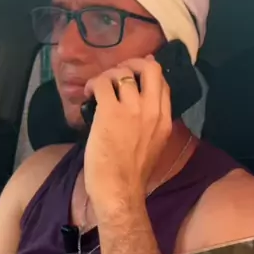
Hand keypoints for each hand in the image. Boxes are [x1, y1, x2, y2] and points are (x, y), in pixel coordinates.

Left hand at [83, 56, 171, 211]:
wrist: (120, 191)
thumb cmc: (132, 176)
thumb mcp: (153, 146)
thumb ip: (150, 125)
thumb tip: (137, 109)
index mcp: (165, 120)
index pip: (163, 83)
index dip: (147, 73)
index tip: (134, 75)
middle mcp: (152, 110)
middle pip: (151, 67)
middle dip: (133, 63)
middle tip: (119, 73)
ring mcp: (132, 109)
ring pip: (123, 72)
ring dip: (108, 75)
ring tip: (99, 88)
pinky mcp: (110, 112)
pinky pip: (102, 83)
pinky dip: (93, 85)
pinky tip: (88, 95)